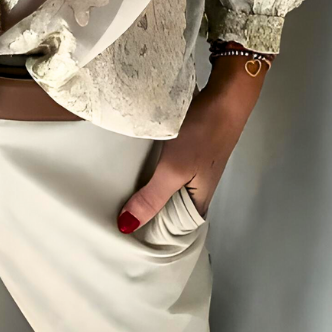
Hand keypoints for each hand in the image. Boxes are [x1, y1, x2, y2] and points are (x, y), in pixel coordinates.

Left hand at [117, 51, 270, 232]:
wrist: (224, 97)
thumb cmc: (202, 136)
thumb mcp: (174, 169)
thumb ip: (152, 197)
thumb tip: (126, 227)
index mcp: (198, 204)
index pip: (169, 232)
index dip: (146, 234)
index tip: (117, 233)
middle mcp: (196, 191)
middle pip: (165, 210)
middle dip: (141, 211)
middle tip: (107, 211)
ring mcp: (191, 170)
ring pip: (163, 187)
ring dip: (143, 188)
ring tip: (111, 190)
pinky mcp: (186, 152)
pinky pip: (163, 169)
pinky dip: (148, 169)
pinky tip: (130, 164)